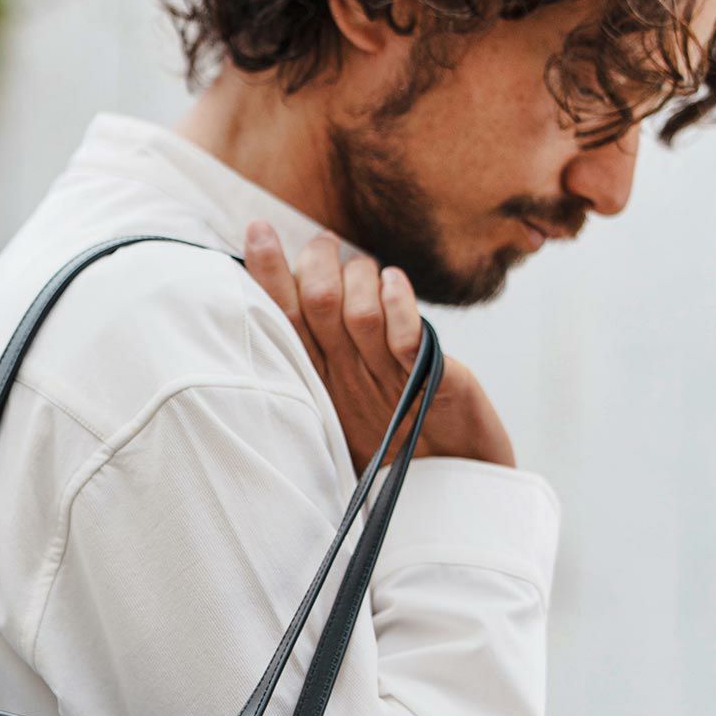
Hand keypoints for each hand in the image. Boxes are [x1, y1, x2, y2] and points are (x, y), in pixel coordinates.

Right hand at [243, 221, 516, 473]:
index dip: (269, 276)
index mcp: (321, 382)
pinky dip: (399, 304)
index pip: (284, 322)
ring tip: (373, 272)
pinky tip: (395, 283)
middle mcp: (347, 380)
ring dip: (362, 276)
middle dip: (318, 261)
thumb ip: (329, 350)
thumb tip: (306, 288)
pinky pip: (406, 339)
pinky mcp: (431, 385)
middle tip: (326, 246)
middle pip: (316, 306)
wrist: (457, 486)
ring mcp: (387, 383)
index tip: (258, 229)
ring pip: (358, 313)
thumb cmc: (402, 438)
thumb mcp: (353, 394)